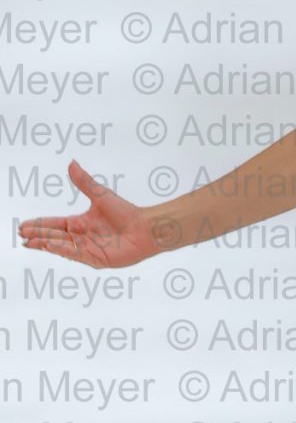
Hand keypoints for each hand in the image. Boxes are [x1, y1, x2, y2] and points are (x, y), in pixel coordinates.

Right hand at [18, 161, 159, 269]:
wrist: (146, 228)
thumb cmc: (126, 212)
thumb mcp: (100, 195)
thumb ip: (83, 181)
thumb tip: (71, 162)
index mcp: (80, 223)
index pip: (54, 224)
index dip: (39, 224)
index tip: (23, 225)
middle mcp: (81, 237)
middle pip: (54, 236)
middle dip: (37, 236)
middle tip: (22, 235)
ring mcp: (88, 249)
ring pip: (62, 247)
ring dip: (46, 244)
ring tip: (30, 242)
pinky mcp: (96, 259)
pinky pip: (76, 255)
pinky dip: (62, 250)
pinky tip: (50, 245)